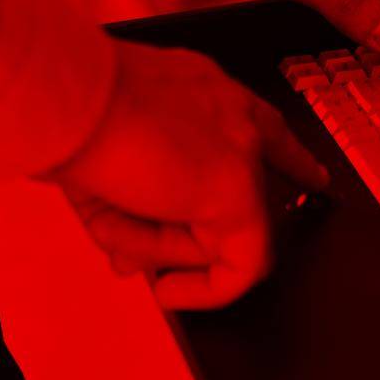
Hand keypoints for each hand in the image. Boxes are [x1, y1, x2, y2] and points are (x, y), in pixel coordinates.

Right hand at [47, 40, 326, 308]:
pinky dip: (203, 290)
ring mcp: (242, 149)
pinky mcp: (236, 191)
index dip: (291, 160)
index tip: (315, 180)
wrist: (64, 97)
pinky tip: (168, 289)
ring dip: (161, 245)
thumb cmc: (68, 112)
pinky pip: (239, 266)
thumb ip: (129, 209)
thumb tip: (134, 264)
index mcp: (205, 90)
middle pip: (246, 188)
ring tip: (115, 224)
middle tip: (142, 255)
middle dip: (186, 234)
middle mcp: (234, 112)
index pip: (264, 125)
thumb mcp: (107, 159)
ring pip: (227, 230)